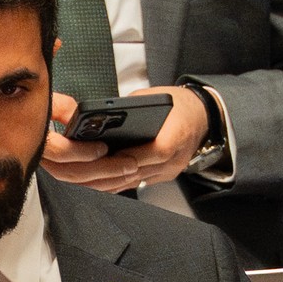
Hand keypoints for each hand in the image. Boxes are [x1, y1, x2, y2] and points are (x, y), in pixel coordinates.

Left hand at [38, 87, 209, 193]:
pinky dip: (112, 183)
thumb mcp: (157, 97)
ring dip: (105, 181)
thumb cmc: (179, 105)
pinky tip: (92, 180)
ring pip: (133, 182)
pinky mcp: (161, 178)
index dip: (131, 156)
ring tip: (79, 176)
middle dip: (107, 171)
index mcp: (179, 133)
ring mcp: (169, 171)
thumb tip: (103, 114)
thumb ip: (133, 107)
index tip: (108, 154)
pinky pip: (133, 184)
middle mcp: (175, 158)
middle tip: (81, 167)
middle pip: (139, 171)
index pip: (158, 151)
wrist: (202, 118)